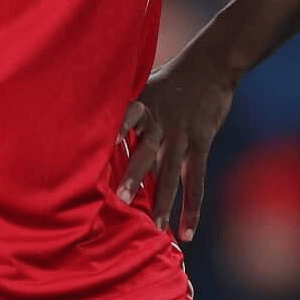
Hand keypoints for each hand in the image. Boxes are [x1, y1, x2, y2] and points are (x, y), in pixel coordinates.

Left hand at [116, 54, 237, 241]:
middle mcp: (159, 123)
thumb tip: (90, 133)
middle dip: (134, 177)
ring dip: (163, 202)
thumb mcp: (141, 86)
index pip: (124, 121)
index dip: (113, 134)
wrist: (209, 67)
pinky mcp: (201, 144)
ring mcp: (181, 135)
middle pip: (146, 153)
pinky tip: (187, 232)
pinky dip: (192, 208)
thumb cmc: (168, 81)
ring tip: (155, 229)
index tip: (98, 148)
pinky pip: (195, 180)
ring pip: (171, 174)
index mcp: (140, 108)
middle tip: (122, 201)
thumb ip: (122, 111)